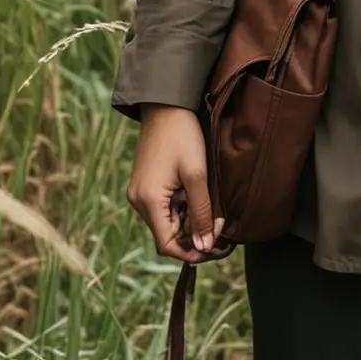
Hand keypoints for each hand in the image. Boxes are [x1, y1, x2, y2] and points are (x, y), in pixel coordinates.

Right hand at [127, 104, 227, 264]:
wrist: (165, 106)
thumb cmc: (182, 137)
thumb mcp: (197, 175)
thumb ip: (202, 213)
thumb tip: (205, 246)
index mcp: (148, 201)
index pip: (167, 245)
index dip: (191, 253)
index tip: (216, 248)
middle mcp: (139, 201)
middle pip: (167, 236)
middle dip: (194, 237)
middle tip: (222, 232)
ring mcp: (140, 193)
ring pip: (167, 223)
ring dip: (190, 223)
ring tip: (214, 214)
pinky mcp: (145, 185)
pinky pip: (164, 209)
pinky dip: (182, 211)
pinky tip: (199, 200)